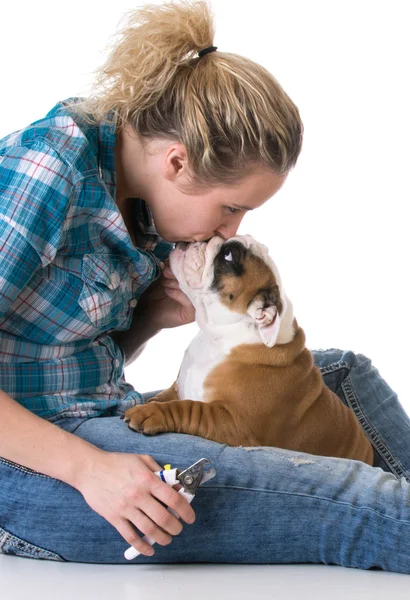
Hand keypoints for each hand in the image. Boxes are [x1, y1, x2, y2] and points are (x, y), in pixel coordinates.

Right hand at [75, 449, 195, 556]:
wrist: (90, 469)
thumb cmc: (116, 463)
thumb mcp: (142, 459)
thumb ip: (159, 471)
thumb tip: (175, 484)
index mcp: (147, 479)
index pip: (173, 499)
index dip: (186, 510)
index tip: (190, 517)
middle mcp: (138, 495)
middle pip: (164, 518)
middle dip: (176, 527)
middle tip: (179, 528)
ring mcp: (126, 508)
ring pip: (150, 530)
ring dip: (163, 538)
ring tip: (168, 539)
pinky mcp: (114, 517)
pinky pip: (130, 536)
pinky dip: (142, 546)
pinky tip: (149, 548)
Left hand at [137, 261, 194, 329]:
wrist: (147, 311)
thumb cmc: (156, 292)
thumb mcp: (165, 275)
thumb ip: (173, 266)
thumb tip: (178, 254)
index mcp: (194, 280)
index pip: (196, 269)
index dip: (184, 263)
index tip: (169, 262)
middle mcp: (199, 292)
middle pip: (196, 278)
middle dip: (179, 272)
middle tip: (165, 271)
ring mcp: (197, 303)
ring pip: (193, 288)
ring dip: (177, 282)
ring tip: (164, 282)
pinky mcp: (192, 313)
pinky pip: (190, 300)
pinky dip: (178, 294)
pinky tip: (167, 291)